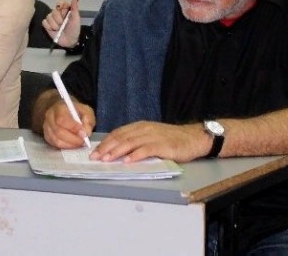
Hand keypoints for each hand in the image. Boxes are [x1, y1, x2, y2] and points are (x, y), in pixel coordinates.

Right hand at [41, 0, 80, 47]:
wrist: (70, 41)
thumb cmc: (74, 29)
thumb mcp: (76, 19)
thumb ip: (75, 8)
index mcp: (65, 10)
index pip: (60, 3)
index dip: (61, 7)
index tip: (65, 12)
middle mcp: (57, 13)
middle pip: (54, 10)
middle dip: (59, 19)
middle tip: (63, 24)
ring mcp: (51, 19)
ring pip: (48, 16)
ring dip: (55, 24)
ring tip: (59, 29)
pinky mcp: (46, 25)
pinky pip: (44, 22)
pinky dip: (49, 27)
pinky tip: (53, 30)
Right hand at [41, 99, 94, 148]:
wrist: (64, 111)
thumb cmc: (75, 111)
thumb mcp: (86, 110)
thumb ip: (88, 120)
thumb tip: (86, 133)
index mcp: (59, 108)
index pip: (62, 119)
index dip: (73, 128)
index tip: (84, 133)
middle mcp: (49, 117)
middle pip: (58, 131)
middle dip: (73, 139)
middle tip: (83, 141)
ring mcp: (47, 127)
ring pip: (56, 140)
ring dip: (70, 144)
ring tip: (79, 143)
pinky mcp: (47, 136)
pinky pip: (55, 145)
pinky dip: (66, 146)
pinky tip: (73, 144)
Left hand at [92, 121, 207, 162]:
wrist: (193, 138)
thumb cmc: (171, 140)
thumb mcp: (151, 136)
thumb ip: (136, 141)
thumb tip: (117, 151)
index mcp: (139, 126)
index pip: (118, 133)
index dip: (105, 142)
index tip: (94, 151)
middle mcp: (144, 129)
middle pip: (121, 138)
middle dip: (106, 148)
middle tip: (96, 157)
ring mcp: (154, 136)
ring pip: (131, 143)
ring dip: (117, 152)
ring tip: (107, 159)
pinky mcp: (163, 145)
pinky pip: (146, 150)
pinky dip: (136, 155)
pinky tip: (128, 161)